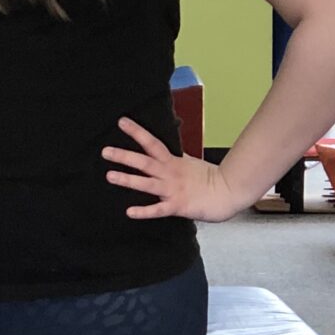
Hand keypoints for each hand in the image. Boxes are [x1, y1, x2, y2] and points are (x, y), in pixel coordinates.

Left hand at [102, 118, 246, 221]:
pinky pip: (158, 210)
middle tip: (105, 151)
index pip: (152, 143)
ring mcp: (173, 190)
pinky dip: (144, 211)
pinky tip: (129, 212)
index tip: (121, 122)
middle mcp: (170, 173)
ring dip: (128, 179)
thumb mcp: (189, 162)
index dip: (136, 132)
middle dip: (124, 156)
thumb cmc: (210, 178)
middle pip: (144, 162)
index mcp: (173, 161)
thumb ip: (174, 156)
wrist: (229, 191)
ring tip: (110, 176)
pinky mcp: (178, 206)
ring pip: (147, 183)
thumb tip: (163, 146)